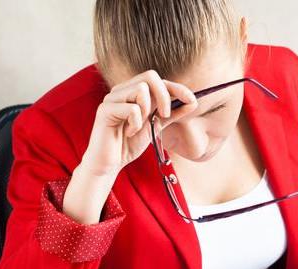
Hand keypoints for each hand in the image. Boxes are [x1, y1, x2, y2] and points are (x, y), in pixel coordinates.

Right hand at [82, 69, 198, 176]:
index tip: (191, 100)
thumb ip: (171, 114)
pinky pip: (131, 108)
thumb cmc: (129, 143)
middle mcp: (121, 91)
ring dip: (147, 110)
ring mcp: (112, 99)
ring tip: (141, 126)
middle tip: (165, 115)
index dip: (177, 87)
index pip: (158, 80)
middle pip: (149, 76)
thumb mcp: (155, 126)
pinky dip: (136, 123)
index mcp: (132, 92)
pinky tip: (129, 133)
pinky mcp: (105, 110)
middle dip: (164, 95)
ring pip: (140, 89)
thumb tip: (192, 102)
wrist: (110, 163)